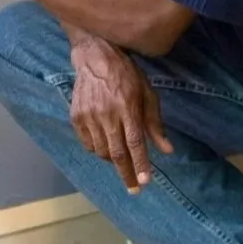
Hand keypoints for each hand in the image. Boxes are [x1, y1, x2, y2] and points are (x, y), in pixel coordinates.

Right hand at [69, 37, 172, 193]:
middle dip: (126, 174)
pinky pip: (87, 143)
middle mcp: (106, 114)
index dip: (140, 165)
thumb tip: (167, 150)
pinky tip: (106, 148)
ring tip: (122, 162)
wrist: (94, 54)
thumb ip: (155, 123)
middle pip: (116, 153)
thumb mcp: (147, 93)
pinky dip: (98, 151)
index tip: (145, 183)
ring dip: (113, 161)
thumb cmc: (126, 73)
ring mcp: (88, 116)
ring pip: (101, 151)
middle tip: (134, 188)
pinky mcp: (76, 116)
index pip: (134, 144)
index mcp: (127, 108)